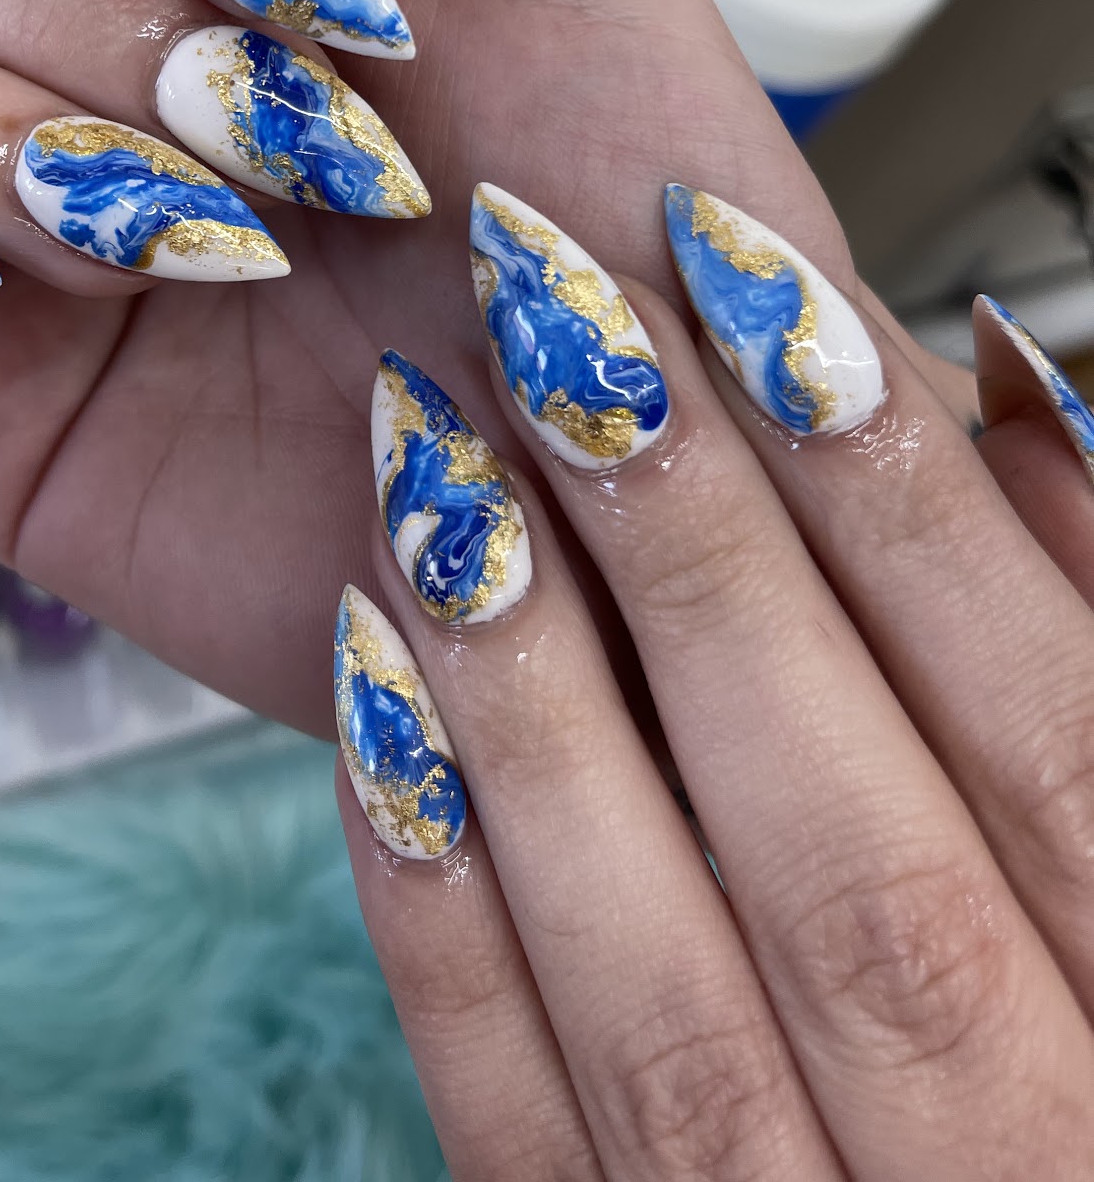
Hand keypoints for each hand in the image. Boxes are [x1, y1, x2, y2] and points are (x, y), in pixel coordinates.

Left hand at [338, 202, 1093, 1178]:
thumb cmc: (1014, 916)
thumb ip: (1090, 617)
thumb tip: (1013, 387)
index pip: (1070, 758)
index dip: (910, 518)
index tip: (767, 300)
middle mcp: (1016, 1172)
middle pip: (863, 880)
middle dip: (706, 583)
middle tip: (571, 343)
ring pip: (670, 1017)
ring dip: (538, 721)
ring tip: (439, 474)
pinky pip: (514, 1140)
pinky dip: (438, 913)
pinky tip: (373, 686)